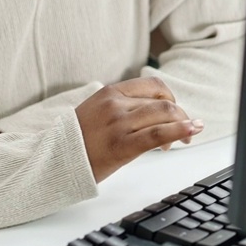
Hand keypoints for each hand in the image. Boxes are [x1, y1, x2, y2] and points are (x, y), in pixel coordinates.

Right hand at [74, 77, 203, 182]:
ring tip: (187, 137)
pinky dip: (179, 131)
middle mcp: (116, 103)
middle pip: (163, 101)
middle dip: (181, 115)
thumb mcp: (98, 112)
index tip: (175, 111)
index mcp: (110, 92)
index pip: (153, 85)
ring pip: (164, 115)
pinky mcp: (122, 145)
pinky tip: (190, 133)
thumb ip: (123, 107)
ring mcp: (119, 123)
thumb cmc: (78, 140)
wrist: (55, 160)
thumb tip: (154, 114)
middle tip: (187, 129)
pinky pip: (158, 134)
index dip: (171, 97)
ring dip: (183, 125)